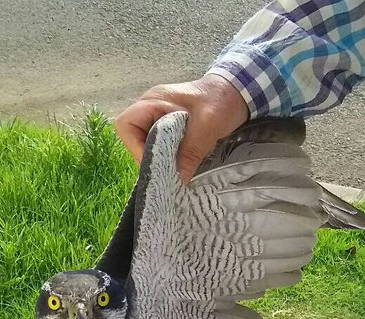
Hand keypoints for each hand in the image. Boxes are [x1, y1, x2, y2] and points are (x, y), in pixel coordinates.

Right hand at [114, 73, 249, 183]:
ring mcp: (157, 117)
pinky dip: (167, 156)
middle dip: (148, 156)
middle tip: (167, 171)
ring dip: (159, 158)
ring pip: (145, 144)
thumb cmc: (221, 102)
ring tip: (175, 169)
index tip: (156, 162)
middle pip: (133, 137)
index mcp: (154, 100)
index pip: (126, 125)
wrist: (237, 92)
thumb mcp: (208, 127)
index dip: (135, 146)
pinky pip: (159, 145)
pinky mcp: (168, 127)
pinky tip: (180, 164)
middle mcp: (150, 108)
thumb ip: (191, 151)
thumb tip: (178, 179)